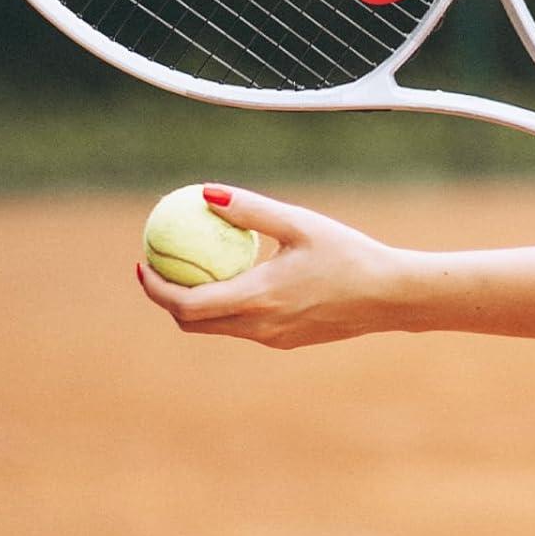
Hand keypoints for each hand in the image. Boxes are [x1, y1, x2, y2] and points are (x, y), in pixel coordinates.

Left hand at [136, 186, 399, 347]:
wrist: (389, 296)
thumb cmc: (349, 254)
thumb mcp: (299, 222)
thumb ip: (249, 209)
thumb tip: (204, 193)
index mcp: (257, 298)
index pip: (186, 304)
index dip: (156, 288)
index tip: (145, 263)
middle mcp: (259, 325)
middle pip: (193, 323)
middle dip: (168, 300)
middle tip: (163, 268)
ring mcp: (273, 338)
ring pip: (218, 328)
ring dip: (198, 304)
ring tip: (199, 270)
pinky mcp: (287, 341)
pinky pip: (245, 327)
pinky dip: (229, 308)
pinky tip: (244, 280)